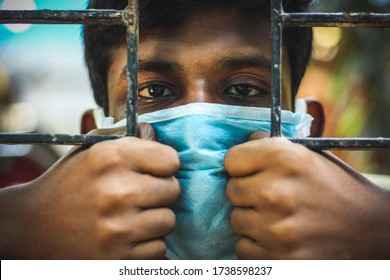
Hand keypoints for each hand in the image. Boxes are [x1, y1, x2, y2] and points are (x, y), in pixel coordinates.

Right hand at [0, 123, 179, 258]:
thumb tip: (155, 132)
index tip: (152, 171)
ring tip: (130, 216)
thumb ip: (125, 137)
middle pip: (173, 190)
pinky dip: (146, 245)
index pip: (171, 159)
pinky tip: (125, 237)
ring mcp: (118, 229)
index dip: (163, 165)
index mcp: (111, 158)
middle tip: (139, 195)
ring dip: (154, 220)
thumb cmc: (68, 184)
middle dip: (160, 192)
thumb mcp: (90, 150)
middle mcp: (117, 192)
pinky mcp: (118, 259)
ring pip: (168, 221)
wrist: (32, 226)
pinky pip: (158, 249)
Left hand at [224, 133, 389, 258]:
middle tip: (270, 196)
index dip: (242, 166)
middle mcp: (277, 191)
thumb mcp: (307, 154)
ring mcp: (277, 228)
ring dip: (252, 220)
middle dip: (247, 193)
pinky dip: (257, 245)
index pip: (231, 160)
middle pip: (231, 191)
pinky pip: (243, 248)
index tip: (254, 171)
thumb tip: (240, 145)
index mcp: (284, 157)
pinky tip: (279, 237)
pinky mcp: (280, 257)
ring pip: (236, 221)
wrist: (369, 227)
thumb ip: (270, 146)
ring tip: (278, 217)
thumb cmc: (334, 186)